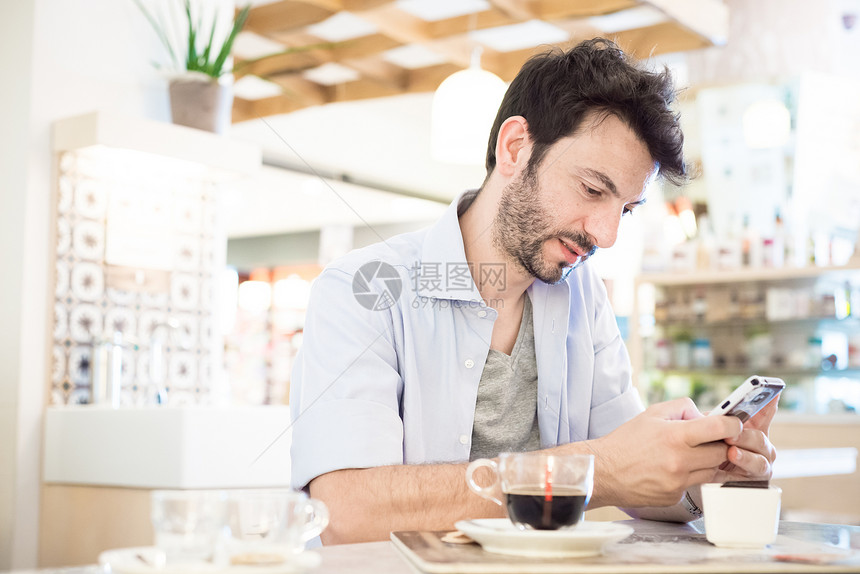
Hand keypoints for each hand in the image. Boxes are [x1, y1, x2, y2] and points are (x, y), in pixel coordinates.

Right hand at [585, 398, 741, 507]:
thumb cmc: (625, 441)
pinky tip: (675, 469)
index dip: (733, 424)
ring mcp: (679, 481)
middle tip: (712, 439)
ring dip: (709, 461)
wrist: (603, 471)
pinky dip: (692, 475)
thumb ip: (683, 407)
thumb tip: (705, 415)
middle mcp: (680, 460)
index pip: (721, 428)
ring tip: (692, 453)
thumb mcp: (652, 413)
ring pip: (714, 471)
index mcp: (675, 436)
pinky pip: (696, 484)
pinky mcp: (675, 496)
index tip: (733, 424)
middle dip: (721, 444)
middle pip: (723, 452)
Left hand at [712, 395, 778, 482]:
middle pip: (760, 439)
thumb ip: (714, 419)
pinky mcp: (753, 481)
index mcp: (751, 428)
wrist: (697, 473)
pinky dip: (741, 472)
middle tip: (731, 434)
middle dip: (746, 436)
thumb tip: (710, 413)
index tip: (774, 391)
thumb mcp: (708, 428)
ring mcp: (760, 464)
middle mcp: (760, 446)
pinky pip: (752, 478)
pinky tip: (730, 468)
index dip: (769, 403)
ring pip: (760, 461)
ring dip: (746, 456)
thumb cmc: (705, 445)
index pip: (764, 413)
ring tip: (732, 452)